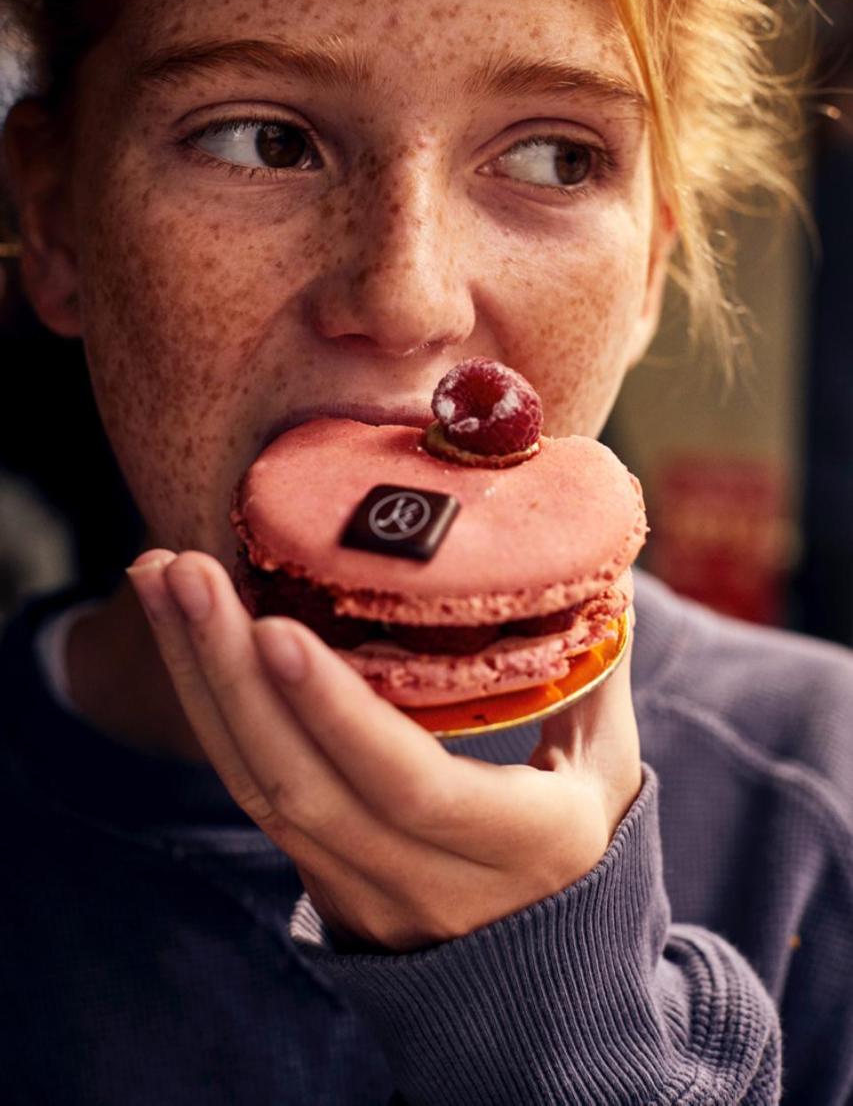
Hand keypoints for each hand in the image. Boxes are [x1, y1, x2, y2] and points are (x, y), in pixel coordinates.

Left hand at [128, 549, 641, 952]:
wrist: (541, 988)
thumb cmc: (580, 847)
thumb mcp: (607, 768)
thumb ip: (590, 669)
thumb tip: (592, 560)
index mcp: (515, 846)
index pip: (410, 786)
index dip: (338, 713)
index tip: (277, 627)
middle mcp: (423, 880)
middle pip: (299, 783)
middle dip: (227, 671)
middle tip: (181, 572)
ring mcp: (357, 886)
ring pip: (255, 786)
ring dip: (197, 678)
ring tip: (159, 582)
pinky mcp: (315, 872)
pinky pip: (249, 790)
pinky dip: (208, 707)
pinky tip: (185, 635)